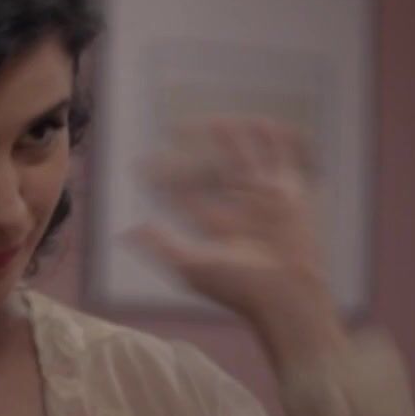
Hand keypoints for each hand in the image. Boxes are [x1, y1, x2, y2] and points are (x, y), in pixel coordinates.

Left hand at [128, 116, 346, 363]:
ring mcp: (263, 202)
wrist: (288, 296)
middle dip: (196, 152)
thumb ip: (161, 246)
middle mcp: (236, 212)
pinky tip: (261, 122)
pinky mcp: (289, 196)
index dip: (161, 178)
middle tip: (176, 127)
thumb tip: (125, 232)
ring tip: (215, 119)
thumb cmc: (239, 287)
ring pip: (245, 161)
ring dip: (232, 140)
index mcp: (212, 227)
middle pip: (211, 173)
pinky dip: (274, 142)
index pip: (181, 195)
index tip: (141, 163)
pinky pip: (282, 161)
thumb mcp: (193, 267)